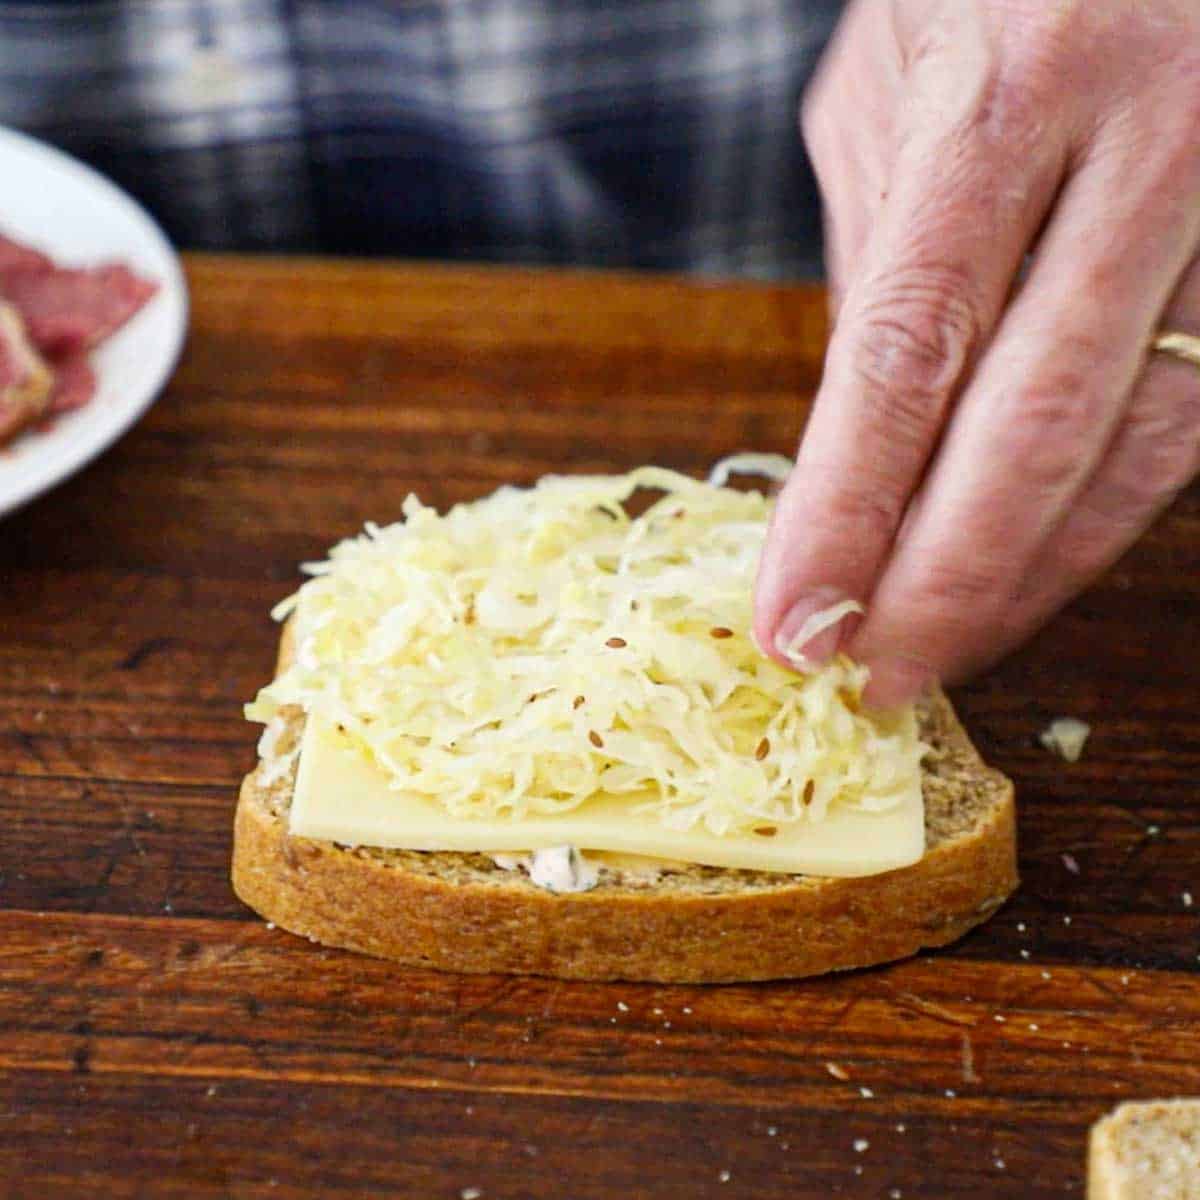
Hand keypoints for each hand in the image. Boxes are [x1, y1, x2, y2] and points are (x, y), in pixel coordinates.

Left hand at [754, 0, 1199, 705]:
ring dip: (1035, 573)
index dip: (848, 511)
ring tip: (944, 647)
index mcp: (1010, 89)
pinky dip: (1103, 511)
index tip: (796, 626)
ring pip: (1145, 444)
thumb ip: (874, 267)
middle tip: (872, 681)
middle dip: (947, 582)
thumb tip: (859, 460)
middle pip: (1040, 423)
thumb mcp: (884, 90)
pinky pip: (1194, 417)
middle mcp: (1151, 143)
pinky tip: (1032, 564)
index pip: (908, 351)